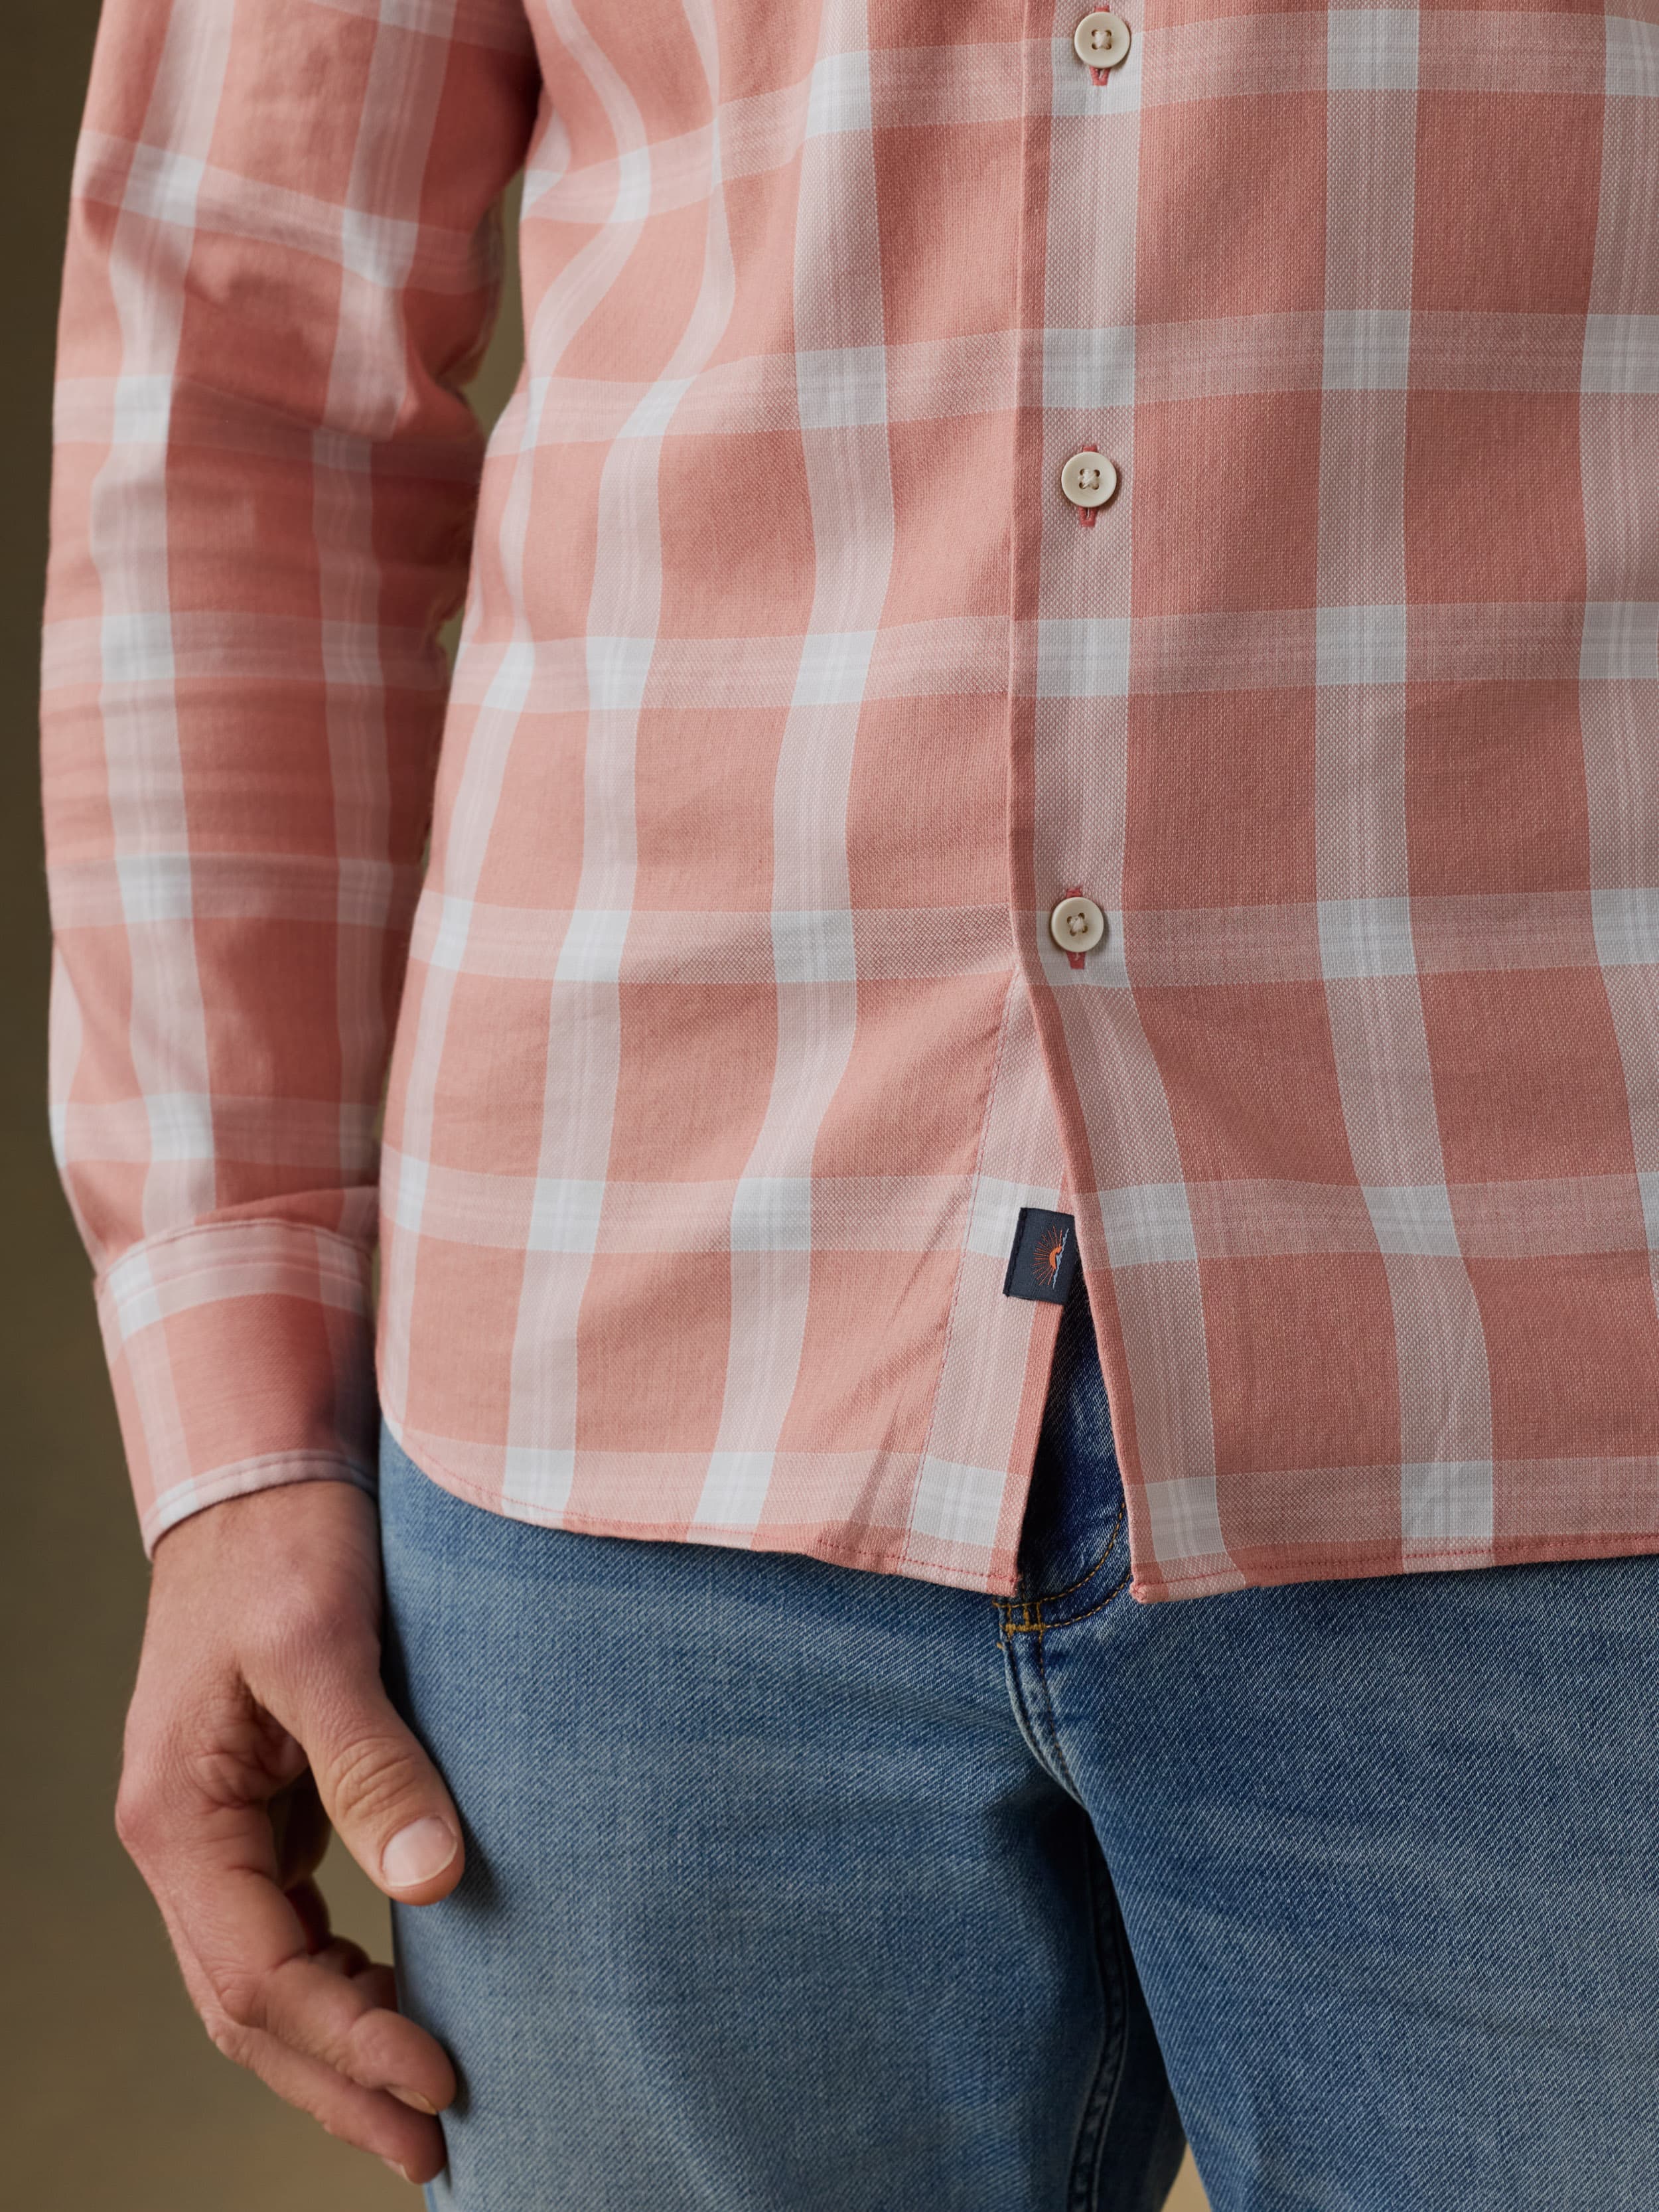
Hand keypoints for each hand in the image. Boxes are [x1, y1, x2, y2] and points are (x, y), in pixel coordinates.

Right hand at [115, 1479, 463, 2184]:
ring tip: (429, 2100)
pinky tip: (404, 1995)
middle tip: (439, 2146)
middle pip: (253, 2004)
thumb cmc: (283, 1543)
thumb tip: (435, 1879)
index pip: (260, 1975)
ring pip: (267, 1973)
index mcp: (180, 1816)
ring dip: (341, 2041)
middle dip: (340, 2081)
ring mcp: (220, 1825)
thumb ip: (372, 1761)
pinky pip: (291, 1922)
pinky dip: (343, 1976)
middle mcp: (186, 1837)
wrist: (263, 1469)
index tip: (443, 2084)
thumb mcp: (323, 1642)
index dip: (350, 2042)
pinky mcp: (264, 1802)